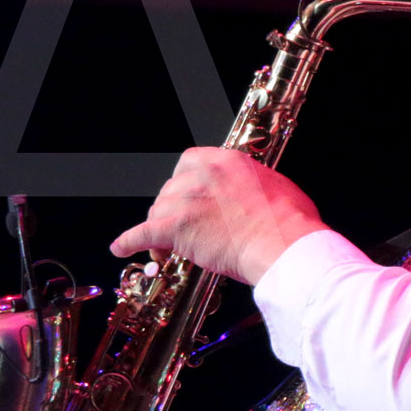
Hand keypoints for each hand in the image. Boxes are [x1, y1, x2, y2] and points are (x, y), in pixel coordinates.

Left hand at [111, 147, 324, 285]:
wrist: (284, 245)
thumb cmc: (289, 223)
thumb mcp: (276, 187)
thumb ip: (255, 185)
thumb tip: (256, 194)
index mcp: (226, 161)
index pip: (189, 163)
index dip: (184, 183)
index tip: (186, 196)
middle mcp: (202, 175)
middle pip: (170, 189)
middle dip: (173, 210)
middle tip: (181, 228)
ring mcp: (188, 200)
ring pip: (158, 211)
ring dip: (160, 230)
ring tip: (166, 250)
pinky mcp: (178, 227)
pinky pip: (144, 233)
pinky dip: (130, 241)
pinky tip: (121, 248)